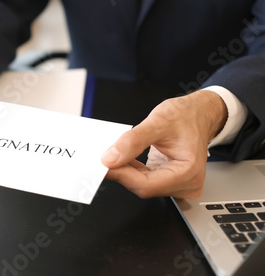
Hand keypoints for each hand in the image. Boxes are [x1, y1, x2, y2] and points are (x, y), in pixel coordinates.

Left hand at [101, 90, 227, 198]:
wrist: (197, 114)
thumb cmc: (185, 116)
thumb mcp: (157, 122)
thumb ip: (132, 141)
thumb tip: (111, 158)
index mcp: (188, 171)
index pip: (146, 185)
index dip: (122, 175)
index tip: (103, 165)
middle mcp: (186, 183)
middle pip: (143, 187)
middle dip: (122, 172)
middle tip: (103, 157)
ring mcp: (178, 184)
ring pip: (141, 185)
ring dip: (125, 171)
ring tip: (113, 154)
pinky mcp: (169, 181)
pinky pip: (144, 180)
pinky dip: (131, 169)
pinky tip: (123, 158)